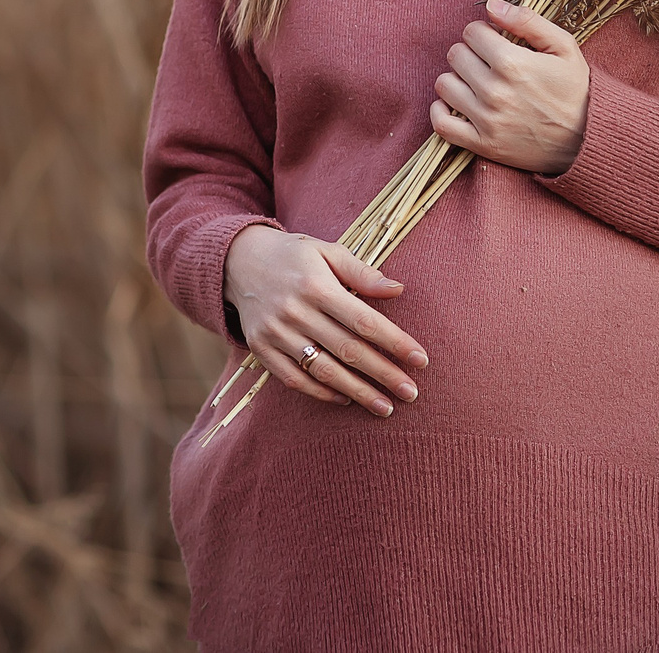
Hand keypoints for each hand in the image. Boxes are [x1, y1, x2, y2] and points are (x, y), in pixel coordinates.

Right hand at [222, 223, 426, 416]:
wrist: (237, 261)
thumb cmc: (293, 256)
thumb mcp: (326, 251)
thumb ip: (362, 272)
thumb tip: (398, 290)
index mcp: (315, 285)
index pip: (364, 321)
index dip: (395, 343)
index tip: (421, 360)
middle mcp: (294, 311)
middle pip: (348, 350)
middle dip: (384, 374)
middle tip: (412, 393)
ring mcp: (275, 332)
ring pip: (323, 370)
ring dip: (358, 392)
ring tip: (386, 407)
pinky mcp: (261, 348)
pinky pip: (294, 379)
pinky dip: (321, 393)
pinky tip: (346, 399)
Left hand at [430, 0, 589, 174]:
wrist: (591, 139)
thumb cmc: (577, 89)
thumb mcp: (564, 47)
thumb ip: (527, 21)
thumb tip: (491, 6)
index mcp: (513, 64)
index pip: (471, 33)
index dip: (484, 33)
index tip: (497, 42)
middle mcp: (495, 91)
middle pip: (455, 55)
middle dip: (471, 53)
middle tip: (490, 62)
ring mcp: (487, 120)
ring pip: (444, 84)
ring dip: (458, 79)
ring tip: (478, 82)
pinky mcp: (483, 144)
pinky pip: (441, 124)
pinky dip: (441, 111)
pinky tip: (456, 103)